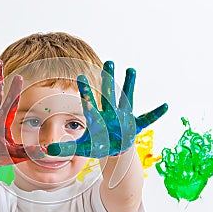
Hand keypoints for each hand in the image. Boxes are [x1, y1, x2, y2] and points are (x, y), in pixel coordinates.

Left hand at [47, 61, 167, 157]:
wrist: (113, 149)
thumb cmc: (97, 145)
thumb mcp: (81, 148)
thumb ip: (65, 147)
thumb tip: (47, 150)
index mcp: (96, 119)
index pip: (90, 103)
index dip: (86, 91)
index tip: (81, 75)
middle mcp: (110, 114)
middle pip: (109, 94)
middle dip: (109, 79)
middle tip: (109, 61)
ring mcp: (123, 118)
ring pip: (127, 99)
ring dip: (130, 85)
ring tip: (132, 69)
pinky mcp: (135, 126)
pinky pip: (147, 119)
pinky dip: (155, 114)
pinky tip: (165, 106)